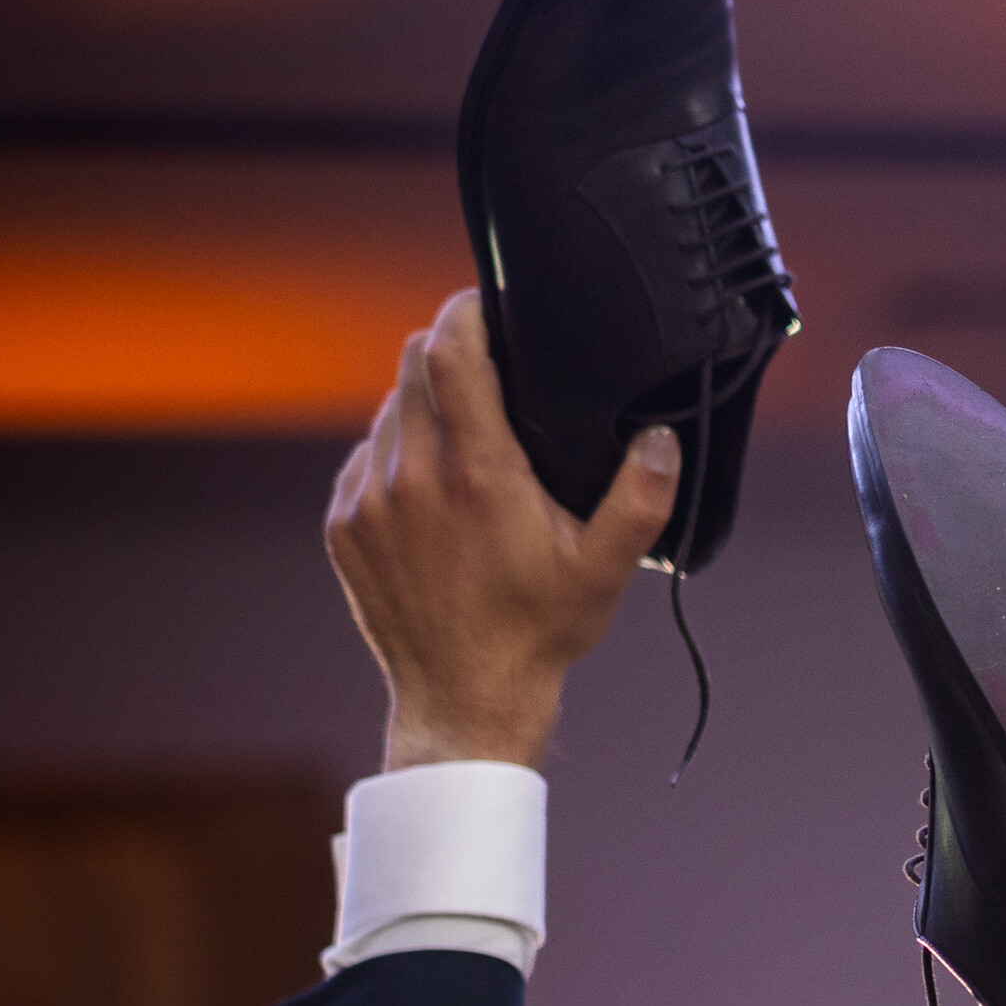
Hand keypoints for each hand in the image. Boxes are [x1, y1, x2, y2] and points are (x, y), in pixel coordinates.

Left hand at [324, 289, 677, 770]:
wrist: (463, 698)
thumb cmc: (536, 633)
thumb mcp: (605, 570)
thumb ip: (641, 499)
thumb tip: (660, 439)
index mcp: (479, 476)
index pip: (451, 351)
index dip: (467, 312)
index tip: (488, 308)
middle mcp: (414, 477)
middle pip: (414, 363)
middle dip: (450, 351)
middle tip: (488, 370)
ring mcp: (369, 499)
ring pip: (389, 407)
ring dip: (424, 404)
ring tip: (466, 440)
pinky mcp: (345, 521)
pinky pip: (367, 456)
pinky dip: (399, 453)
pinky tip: (434, 490)